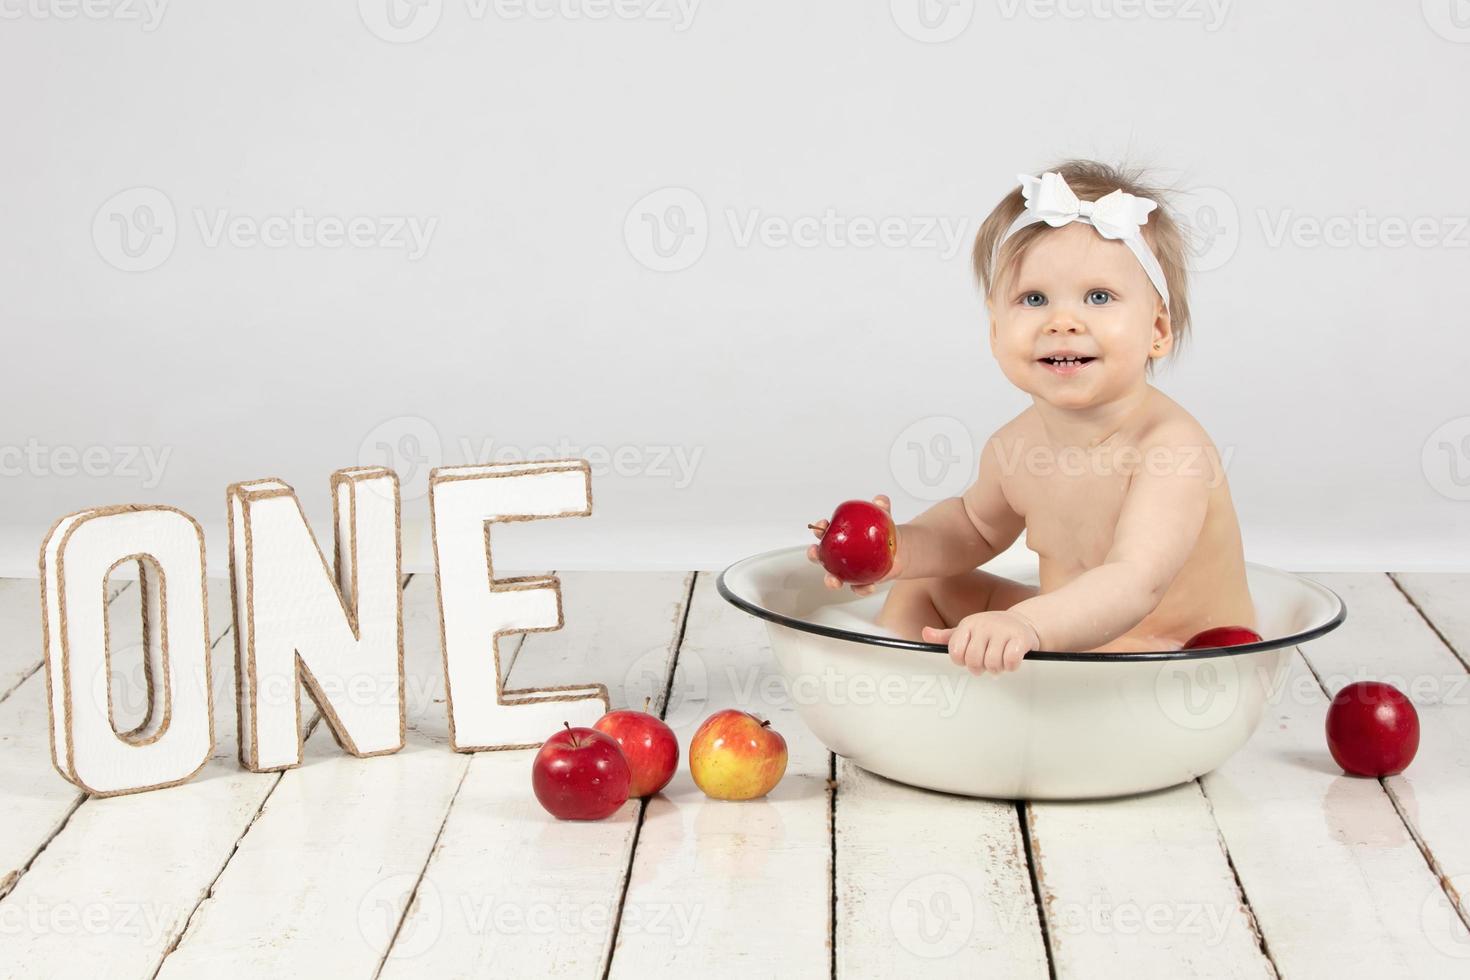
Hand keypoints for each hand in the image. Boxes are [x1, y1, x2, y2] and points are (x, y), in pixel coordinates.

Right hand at [806, 494, 899, 595]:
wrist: (897, 550)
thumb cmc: (881, 531)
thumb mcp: (883, 516)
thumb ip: (881, 507)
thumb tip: (879, 501)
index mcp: (838, 536)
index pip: (823, 531)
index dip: (819, 528)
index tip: (822, 525)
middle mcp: (838, 555)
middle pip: (820, 556)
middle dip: (814, 555)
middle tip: (816, 553)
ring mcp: (847, 570)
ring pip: (833, 577)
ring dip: (831, 580)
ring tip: (834, 581)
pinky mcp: (860, 582)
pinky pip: (859, 588)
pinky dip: (862, 589)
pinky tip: (869, 586)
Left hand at [922, 610, 1041, 673]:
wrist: (1021, 623)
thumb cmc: (990, 631)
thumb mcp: (967, 631)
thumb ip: (946, 637)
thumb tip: (925, 633)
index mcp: (968, 624)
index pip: (956, 652)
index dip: (962, 662)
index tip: (969, 659)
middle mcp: (984, 625)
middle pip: (973, 660)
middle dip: (979, 668)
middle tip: (985, 664)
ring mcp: (1003, 630)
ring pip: (992, 663)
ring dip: (996, 668)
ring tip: (999, 662)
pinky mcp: (1020, 638)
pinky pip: (1011, 661)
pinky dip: (1011, 666)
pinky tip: (1011, 661)